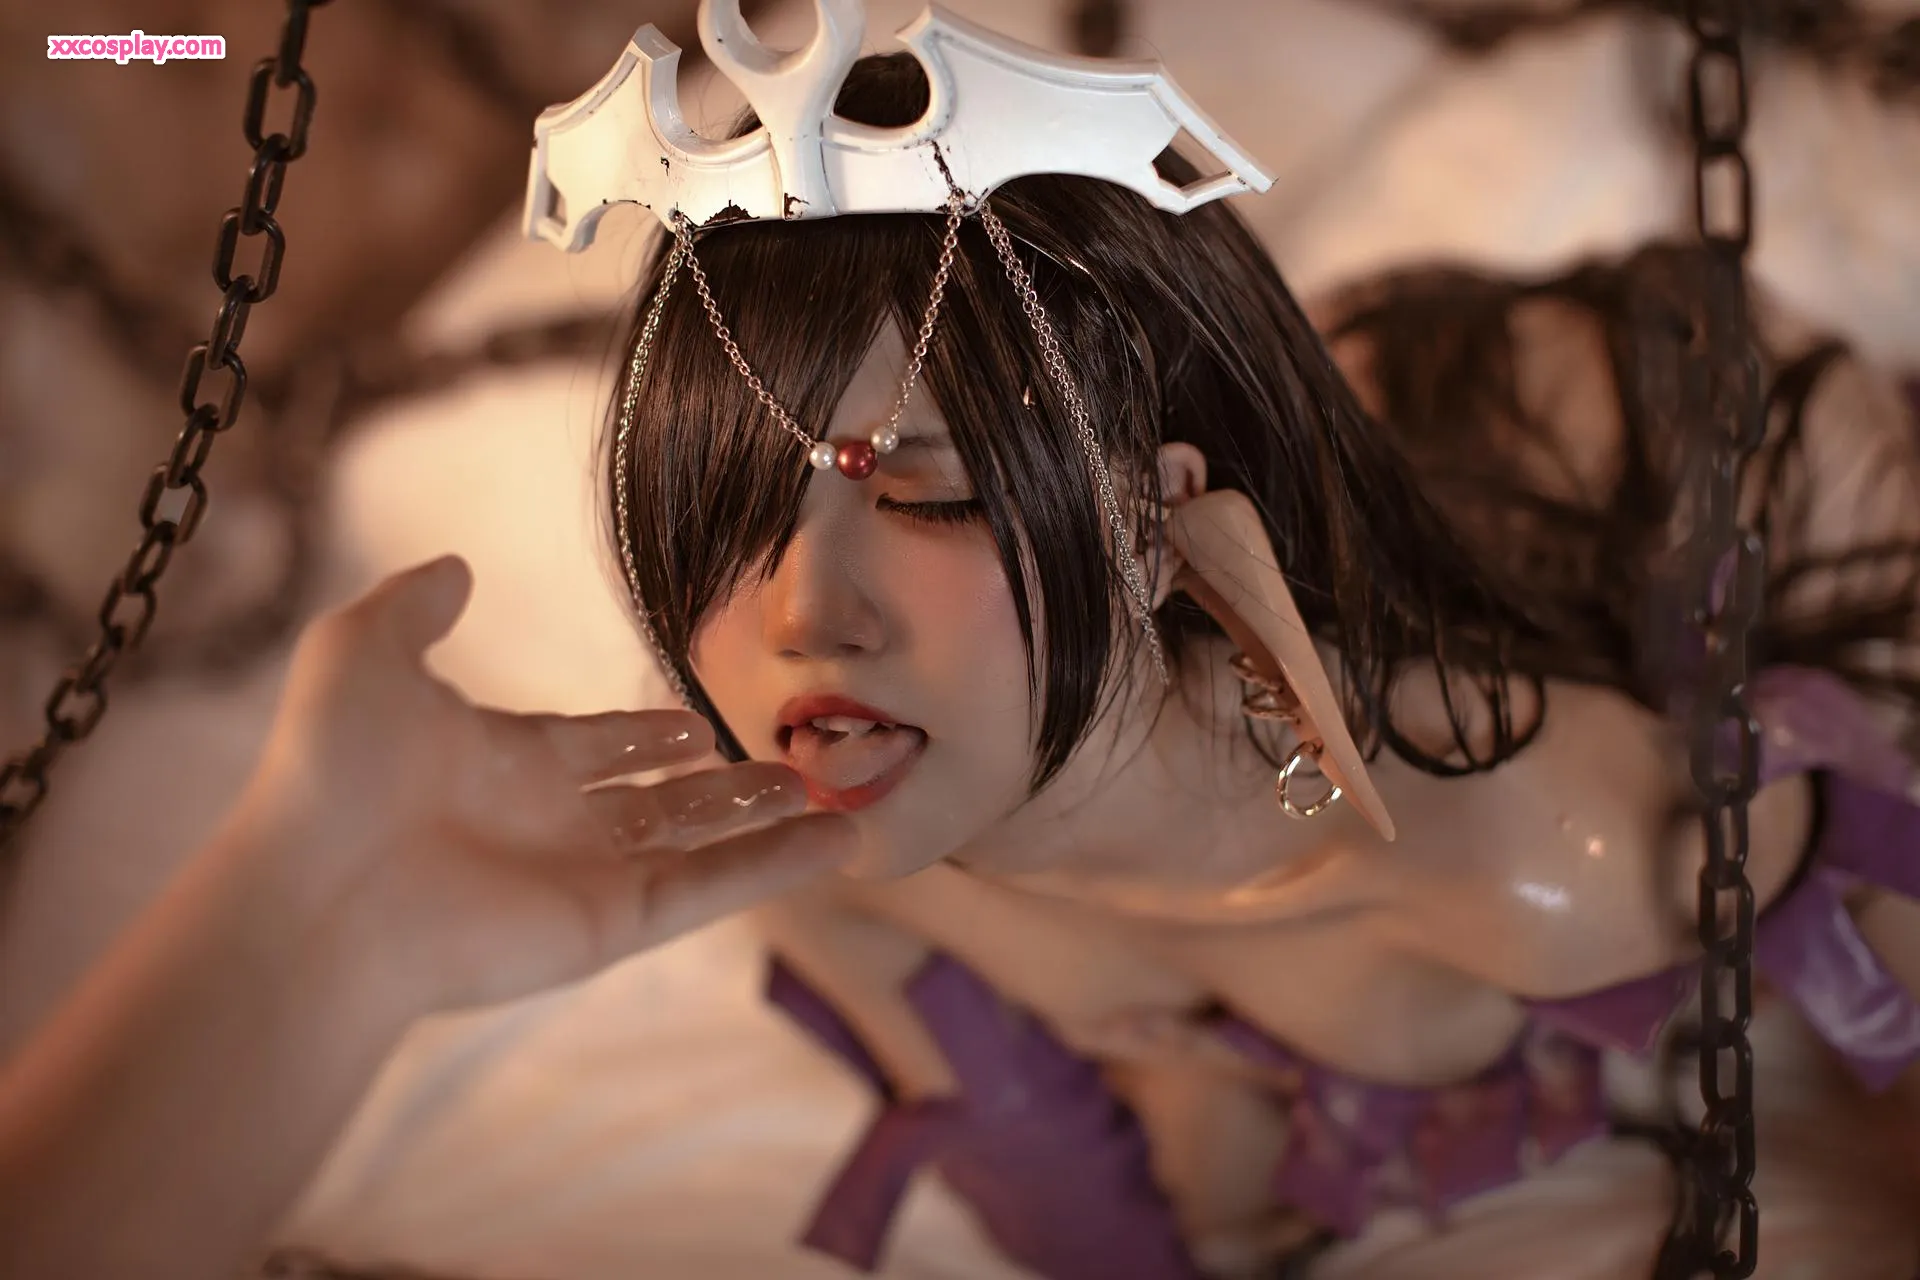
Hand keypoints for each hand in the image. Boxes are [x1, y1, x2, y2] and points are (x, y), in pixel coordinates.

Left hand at [229, 555, 853, 1014]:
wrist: (320, 889)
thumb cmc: (331, 770)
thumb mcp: (364, 651)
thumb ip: (414, 604)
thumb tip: (456, 565)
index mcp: (505, 759)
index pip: (597, 747)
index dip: (645, 733)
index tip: (692, 721)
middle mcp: (554, 821)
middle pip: (660, 801)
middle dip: (722, 783)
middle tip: (788, 762)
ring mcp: (588, 875)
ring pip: (700, 845)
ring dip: (765, 822)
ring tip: (829, 795)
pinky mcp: (614, 923)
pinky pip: (712, 889)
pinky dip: (775, 868)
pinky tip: (836, 841)